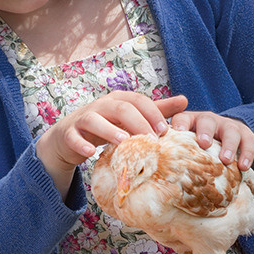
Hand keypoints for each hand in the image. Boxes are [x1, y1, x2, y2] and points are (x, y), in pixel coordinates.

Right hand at [37, 92, 187, 192]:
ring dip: (110, 130)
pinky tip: (91, 152)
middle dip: (137, 122)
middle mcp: (101, 106)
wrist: (68, 138)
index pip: (138, 100)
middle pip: (120, 107)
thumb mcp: (130, 118)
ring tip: (124, 142)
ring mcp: (83, 118)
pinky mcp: (69, 134)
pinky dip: (82, 144)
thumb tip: (185, 100)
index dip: (152, 113)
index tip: (165, 131)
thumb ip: (155, 110)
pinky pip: (74, 137)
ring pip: (95, 119)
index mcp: (118, 100)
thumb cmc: (106, 126)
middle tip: (151, 140)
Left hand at [169, 109, 253, 169]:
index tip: (178, 130)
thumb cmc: (194, 146)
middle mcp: (208, 121)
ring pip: (230, 131)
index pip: (183, 118)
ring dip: (228, 145)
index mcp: (189, 121)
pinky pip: (249, 141)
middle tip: (204, 144)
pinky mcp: (245, 134)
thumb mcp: (183, 144)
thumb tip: (153, 168)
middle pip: (207, 122)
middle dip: (205, 132)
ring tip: (226, 160)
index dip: (181, 123)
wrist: (222, 137)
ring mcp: (227, 126)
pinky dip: (247, 154)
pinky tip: (244, 167)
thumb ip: (171, 150)